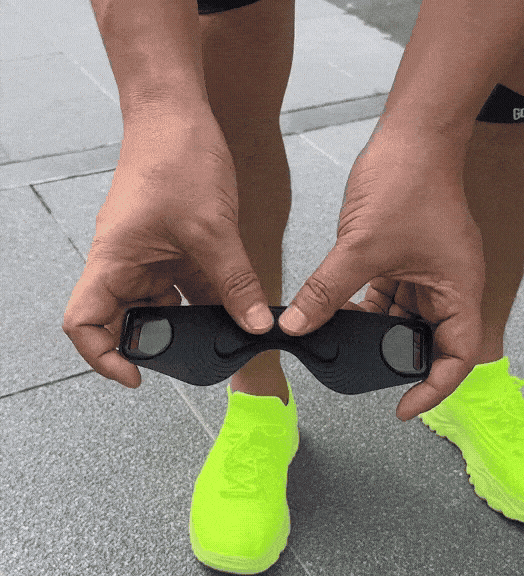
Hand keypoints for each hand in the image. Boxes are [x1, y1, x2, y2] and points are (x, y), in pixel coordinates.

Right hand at [62, 112, 273, 388]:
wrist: (177, 113)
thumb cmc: (175, 157)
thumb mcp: (211, 230)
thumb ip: (235, 282)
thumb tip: (254, 324)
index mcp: (114, 260)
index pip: (84, 322)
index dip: (101, 357)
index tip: (136, 375)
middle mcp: (125, 263)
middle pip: (125, 319)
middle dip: (157, 341)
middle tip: (195, 356)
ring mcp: (147, 256)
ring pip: (160, 304)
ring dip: (188, 320)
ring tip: (221, 331)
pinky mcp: (169, 247)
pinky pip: (182, 284)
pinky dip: (203, 299)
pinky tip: (230, 306)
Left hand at [278, 128, 484, 420]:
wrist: (410, 135)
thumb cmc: (408, 181)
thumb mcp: (361, 247)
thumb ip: (327, 291)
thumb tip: (296, 323)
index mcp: (457, 290)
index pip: (456, 356)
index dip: (434, 388)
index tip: (404, 407)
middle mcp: (446, 287)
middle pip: (427, 341)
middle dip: (393, 356)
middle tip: (361, 369)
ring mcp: (426, 273)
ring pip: (400, 319)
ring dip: (372, 330)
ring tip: (340, 339)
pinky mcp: (405, 260)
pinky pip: (386, 296)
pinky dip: (363, 306)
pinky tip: (336, 310)